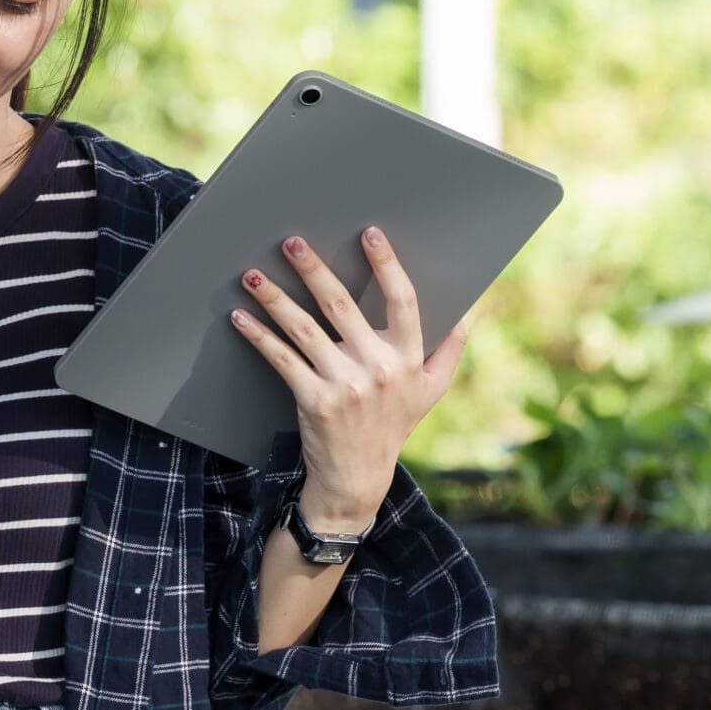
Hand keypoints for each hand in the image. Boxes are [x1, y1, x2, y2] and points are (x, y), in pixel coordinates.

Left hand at [232, 227, 468, 530]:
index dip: (388, 265)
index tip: (369, 233)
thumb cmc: (393, 424)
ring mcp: (345, 384)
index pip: (403, 301)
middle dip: (313, 269)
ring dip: (274, 298)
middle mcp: (380, 368)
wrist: (358, 476)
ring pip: (304, 329)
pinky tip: (240, 317)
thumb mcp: (431, 390)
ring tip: (251, 275)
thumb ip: (449, 350)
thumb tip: (470, 309)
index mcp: (410, 359)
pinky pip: (281, 359)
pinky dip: (258, 336)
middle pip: (342, 305)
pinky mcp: (313, 400)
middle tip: (292, 241)